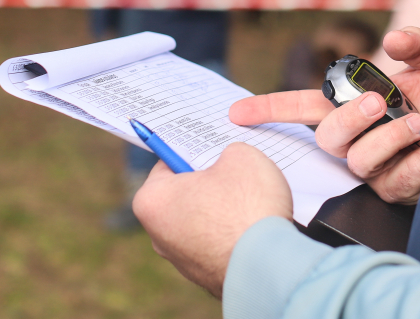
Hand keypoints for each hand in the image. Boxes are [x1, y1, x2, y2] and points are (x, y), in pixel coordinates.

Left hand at [132, 143, 291, 297]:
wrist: (267, 267)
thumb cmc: (246, 208)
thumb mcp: (240, 155)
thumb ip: (226, 152)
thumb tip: (229, 163)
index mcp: (152, 200)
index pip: (168, 161)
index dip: (193, 148)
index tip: (211, 144)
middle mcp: (158, 234)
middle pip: (184, 192)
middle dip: (209, 180)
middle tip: (235, 169)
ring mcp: (182, 260)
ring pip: (202, 219)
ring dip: (223, 208)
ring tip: (251, 199)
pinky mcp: (206, 275)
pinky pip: (218, 242)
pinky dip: (233, 232)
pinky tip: (254, 224)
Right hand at [229, 28, 419, 203]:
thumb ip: (414, 44)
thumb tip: (393, 41)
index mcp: (351, 105)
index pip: (301, 109)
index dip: (268, 109)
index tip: (236, 112)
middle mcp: (355, 138)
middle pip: (327, 136)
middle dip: (349, 116)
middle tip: (379, 100)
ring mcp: (372, 167)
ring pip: (356, 158)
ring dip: (386, 135)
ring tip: (417, 121)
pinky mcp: (393, 188)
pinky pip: (388, 175)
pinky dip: (409, 154)